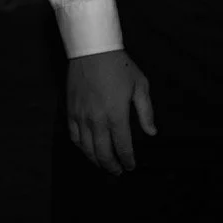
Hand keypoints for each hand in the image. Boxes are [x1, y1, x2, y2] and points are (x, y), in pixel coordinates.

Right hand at [66, 49, 156, 175]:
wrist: (93, 50)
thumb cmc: (120, 66)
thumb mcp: (140, 85)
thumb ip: (146, 111)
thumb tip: (152, 132)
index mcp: (116, 114)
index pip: (122, 146)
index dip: (127, 160)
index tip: (131, 166)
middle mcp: (97, 120)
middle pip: (102, 153)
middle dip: (112, 166)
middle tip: (118, 171)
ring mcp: (81, 117)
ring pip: (86, 149)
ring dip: (96, 160)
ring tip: (104, 165)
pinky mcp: (70, 112)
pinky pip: (74, 137)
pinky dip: (81, 148)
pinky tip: (87, 151)